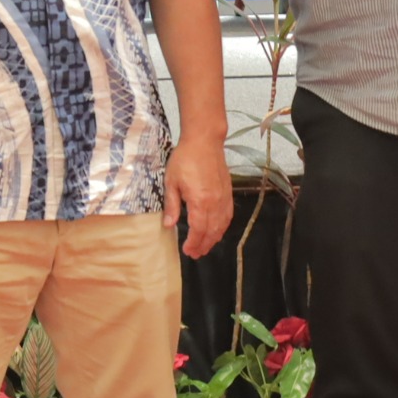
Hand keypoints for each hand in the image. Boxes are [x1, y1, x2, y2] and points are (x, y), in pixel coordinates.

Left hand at [163, 140, 232, 257]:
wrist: (204, 142)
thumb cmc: (185, 159)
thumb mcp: (172, 182)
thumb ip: (172, 205)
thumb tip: (169, 225)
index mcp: (200, 202)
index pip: (198, 230)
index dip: (194, 243)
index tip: (188, 251)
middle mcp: (215, 203)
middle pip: (211, 231)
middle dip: (204, 245)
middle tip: (196, 254)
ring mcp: (224, 198)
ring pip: (222, 226)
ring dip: (214, 239)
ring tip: (205, 247)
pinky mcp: (228, 193)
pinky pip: (228, 216)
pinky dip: (223, 227)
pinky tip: (217, 230)